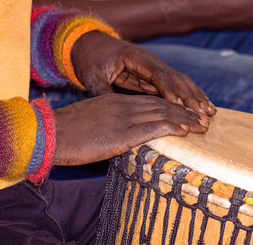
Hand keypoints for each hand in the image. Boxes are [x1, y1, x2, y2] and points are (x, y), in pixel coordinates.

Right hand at [53, 94, 208, 165]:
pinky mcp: (122, 133)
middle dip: (185, 113)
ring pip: (163, 115)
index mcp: (115, 101)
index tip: (186, 114)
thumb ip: (111, 124)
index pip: (151, 102)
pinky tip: (185, 130)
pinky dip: (172, 127)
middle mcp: (123, 105)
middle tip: (202, 119)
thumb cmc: (66, 133)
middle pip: (162, 106)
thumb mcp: (92, 121)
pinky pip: (153, 128)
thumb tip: (124, 136)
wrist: (49, 134)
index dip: (172, 107)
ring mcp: (124, 118)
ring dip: (185, 120)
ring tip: (201, 125)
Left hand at [71, 32, 215, 118]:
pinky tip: (201, 108)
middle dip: (191, 96)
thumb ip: (100, 88)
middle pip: (176, 78)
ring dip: (196, 97)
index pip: (158, 74)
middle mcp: (151, 62)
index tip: (179, 105)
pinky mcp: (156, 78)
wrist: (91, 45)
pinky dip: (190, 97)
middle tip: (203, 113)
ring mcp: (156, 69)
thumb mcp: (91, 73)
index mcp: (136, 58)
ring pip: (181, 82)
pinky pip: (177, 87)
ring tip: (210, 112)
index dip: (170, 90)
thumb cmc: (91, 58)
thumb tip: (108, 105)